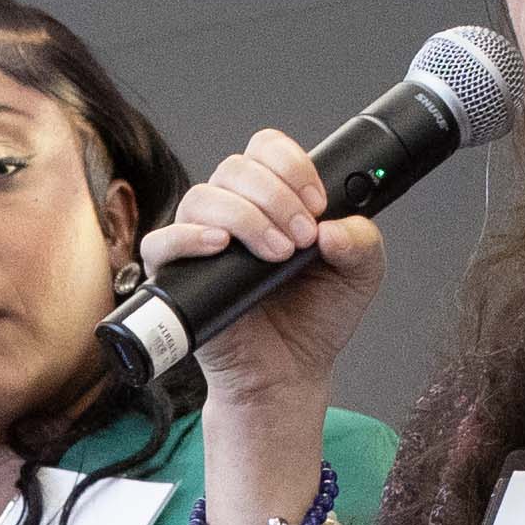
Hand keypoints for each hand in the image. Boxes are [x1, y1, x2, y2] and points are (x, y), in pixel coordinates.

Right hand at [133, 131, 381, 420]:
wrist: (290, 373)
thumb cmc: (314, 320)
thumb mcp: (359, 275)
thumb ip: (362, 242)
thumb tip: (334, 227)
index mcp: (271, 200)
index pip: (266, 150)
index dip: (291, 165)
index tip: (317, 203)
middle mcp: (232, 212)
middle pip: (235, 167)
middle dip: (275, 196)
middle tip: (302, 237)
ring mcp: (200, 241)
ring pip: (203, 196)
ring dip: (246, 217)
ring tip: (277, 254)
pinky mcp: (175, 275)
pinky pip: (162, 241)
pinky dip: (188, 236)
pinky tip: (220, 245)